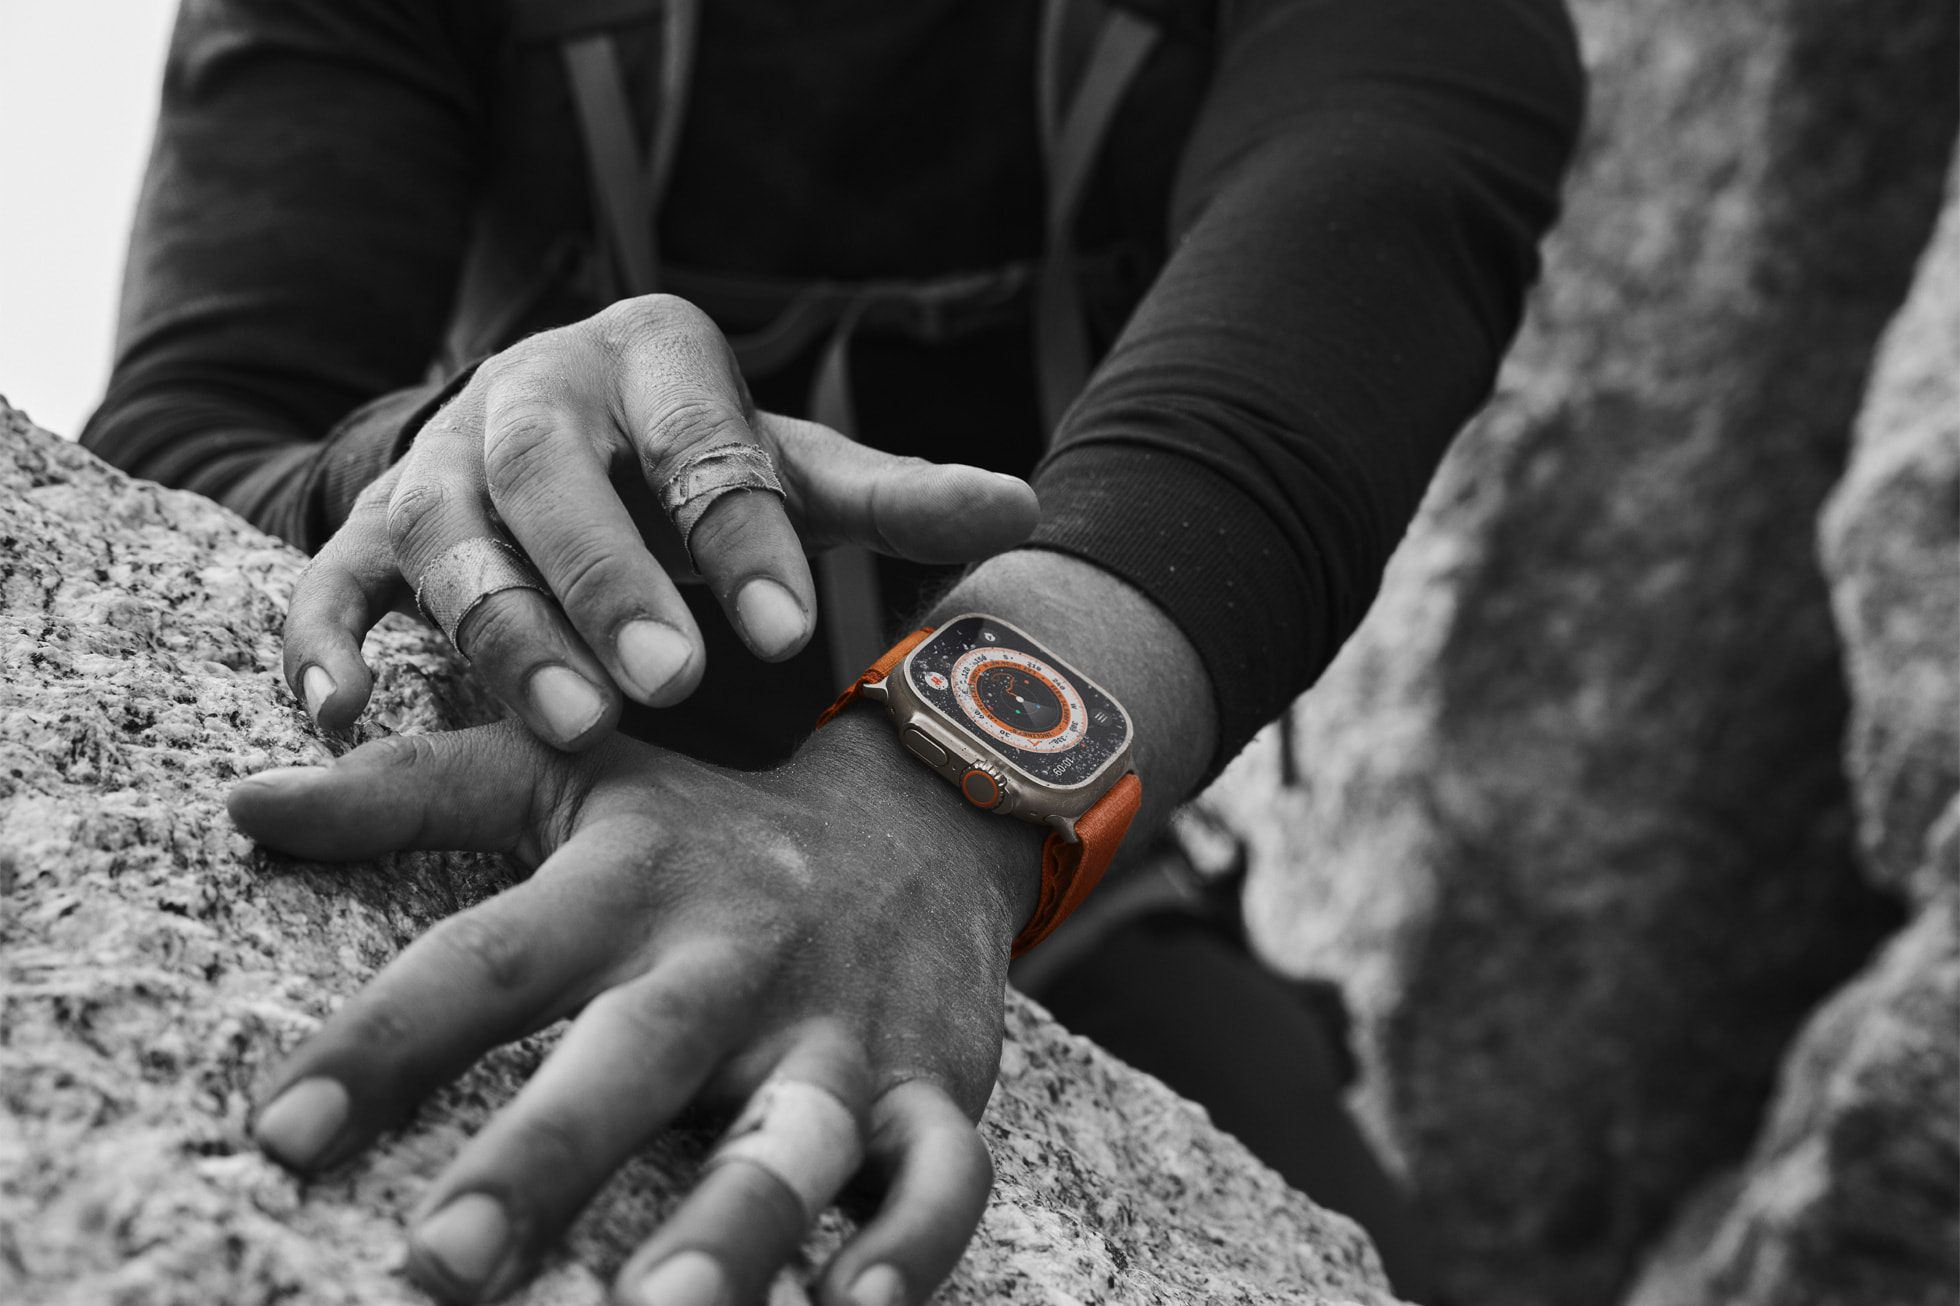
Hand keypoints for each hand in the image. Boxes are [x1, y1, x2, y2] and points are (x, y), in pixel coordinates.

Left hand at [227, 709, 1042, 1305]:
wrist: (926, 811)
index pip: (489, 957)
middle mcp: (730, 959)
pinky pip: (945, 1175)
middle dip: (542, 1157)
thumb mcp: (576, 775)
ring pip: (792, 1134)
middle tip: (437, 1264)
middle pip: (634, 1052)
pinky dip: (911, 1246)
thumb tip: (246, 799)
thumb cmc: (716, 825)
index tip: (275, 1132)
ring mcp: (838, 1030)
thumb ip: (413, 789)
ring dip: (730, 1227)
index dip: (382, 1042)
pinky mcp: (936, 1086)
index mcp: (631, 884)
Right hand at [284, 295, 1039, 748]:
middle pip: (551, 475)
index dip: (739, 532)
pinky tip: (344, 715)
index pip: (698, 439)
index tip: (787, 632)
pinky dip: (328, 643)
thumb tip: (1023, 510)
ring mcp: (440, 464)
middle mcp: (532, 398)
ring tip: (574, 726)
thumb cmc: (691, 460)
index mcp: (650, 361)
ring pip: (450, 540)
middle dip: (607, 578)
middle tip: (672, 682)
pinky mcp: (373, 530)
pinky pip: (335, 582)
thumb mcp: (791, 467)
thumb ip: (890, 499)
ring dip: (504, 633)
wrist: (552, 425)